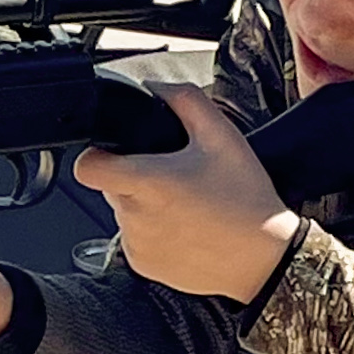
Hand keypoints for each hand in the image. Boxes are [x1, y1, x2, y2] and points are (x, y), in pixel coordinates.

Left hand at [73, 82, 300, 302]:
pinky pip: (136, 238)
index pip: (87, 167)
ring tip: (186, 205)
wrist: (267, 261)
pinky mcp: (144, 266)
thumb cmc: (247, 202)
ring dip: (144, 204)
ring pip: (124, 212)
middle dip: (133, 175)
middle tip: (174, 176)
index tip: (116, 153)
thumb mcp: (222, 136)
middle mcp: (135, 217)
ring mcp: (137, 244)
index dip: (96, 155)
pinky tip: (186, 228)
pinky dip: (154, 231)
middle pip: (110, 185)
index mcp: (147, 183)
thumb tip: (155, 87)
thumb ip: (185, 100)